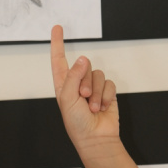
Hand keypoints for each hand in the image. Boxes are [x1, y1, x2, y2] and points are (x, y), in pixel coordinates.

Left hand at [50, 25, 118, 152]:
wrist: (96, 138)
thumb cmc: (76, 123)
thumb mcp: (67, 99)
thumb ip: (73, 76)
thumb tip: (82, 59)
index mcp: (63, 85)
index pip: (59, 60)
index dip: (57, 43)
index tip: (57, 28)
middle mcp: (77, 84)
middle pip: (84, 66)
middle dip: (85, 81)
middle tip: (83, 97)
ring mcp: (93, 88)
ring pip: (98, 74)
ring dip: (96, 92)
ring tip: (93, 107)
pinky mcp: (107, 92)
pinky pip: (109, 83)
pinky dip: (106, 95)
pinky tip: (103, 107)